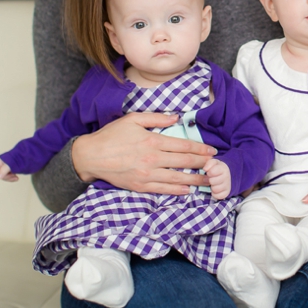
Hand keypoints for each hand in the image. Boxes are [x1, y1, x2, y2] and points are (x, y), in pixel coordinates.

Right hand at [0, 158, 17, 181]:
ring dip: (10, 178)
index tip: (9, 175)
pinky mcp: (11, 168)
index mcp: (0, 161)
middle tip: (15, 177)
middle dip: (6, 177)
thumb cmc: (19, 158)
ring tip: (17, 178)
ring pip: (4, 175)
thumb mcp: (11, 164)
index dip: (0, 175)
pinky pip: (8, 175)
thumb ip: (4, 170)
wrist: (28, 154)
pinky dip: (12, 177)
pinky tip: (16, 177)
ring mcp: (6, 166)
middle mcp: (2, 164)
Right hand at [71, 112, 217, 194]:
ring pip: (177, 179)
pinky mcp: (140, 186)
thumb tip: (176, 117)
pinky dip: (177, 190)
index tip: (212, 151)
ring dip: (195, 180)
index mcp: (152, 140)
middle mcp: (152, 159)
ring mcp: (147, 174)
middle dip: (203, 165)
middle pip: (185, 163)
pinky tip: (188, 190)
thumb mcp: (133, 119)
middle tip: (216, 167)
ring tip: (209, 181)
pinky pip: (163, 190)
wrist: (91, 156)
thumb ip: (156, 118)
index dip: (200, 149)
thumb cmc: (112, 135)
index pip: (183, 146)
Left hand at [204, 159, 231, 199]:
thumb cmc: (217, 168)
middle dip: (210, 180)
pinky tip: (215, 189)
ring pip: (215, 189)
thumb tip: (205, 169)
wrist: (226, 175)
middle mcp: (227, 177)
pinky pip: (217, 196)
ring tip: (213, 184)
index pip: (212, 172)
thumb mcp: (213, 162)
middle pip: (212, 181)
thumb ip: (209, 163)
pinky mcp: (226, 193)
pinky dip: (215, 194)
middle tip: (210, 178)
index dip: (209, 173)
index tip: (209, 172)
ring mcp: (227, 186)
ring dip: (212, 187)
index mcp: (223, 168)